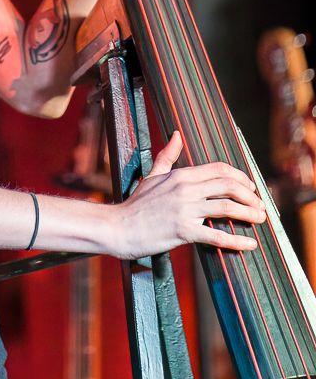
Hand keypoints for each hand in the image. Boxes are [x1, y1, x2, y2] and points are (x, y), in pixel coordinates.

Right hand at [109, 132, 266, 259]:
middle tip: (260, 205)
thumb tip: (176, 135)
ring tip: (260, 220)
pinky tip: (250, 244)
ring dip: (249, 214)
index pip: (219, 169)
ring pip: (226, 208)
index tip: (250, 188)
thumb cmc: (136, 204)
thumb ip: (167, 155)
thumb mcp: (152, 175)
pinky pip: (216, 236)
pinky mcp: (183, 231)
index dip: (240, 177)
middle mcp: (185, 189)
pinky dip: (237, 241)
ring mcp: (185, 209)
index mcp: (181, 175)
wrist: (119, 227)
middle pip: (228, 186)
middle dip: (249, 195)